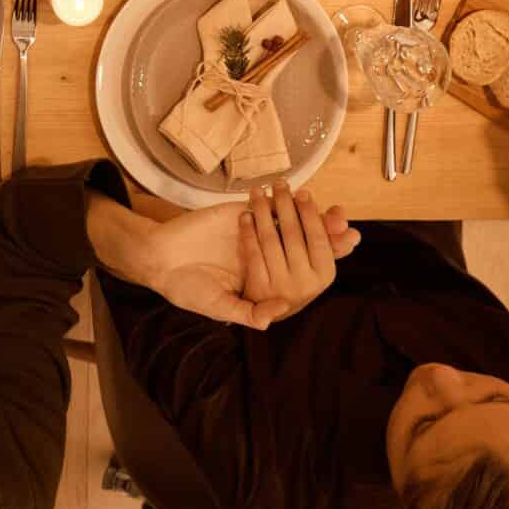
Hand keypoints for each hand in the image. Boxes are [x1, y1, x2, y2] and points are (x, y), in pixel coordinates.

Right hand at [135, 183, 355, 328]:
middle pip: (303, 243)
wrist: (159, 258)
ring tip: (336, 213)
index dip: (324, 258)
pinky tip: (298, 194)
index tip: (347, 248)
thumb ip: (247, 311)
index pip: (301, 270)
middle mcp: (266, 256)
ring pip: (289, 221)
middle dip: (328, 235)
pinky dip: (280, 200)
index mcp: (265, 280)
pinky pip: (265, 206)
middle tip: (349, 230)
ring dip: (312, 215)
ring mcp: (255, 233)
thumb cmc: (188, 289)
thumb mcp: (218, 306)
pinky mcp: (240, 215)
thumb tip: (278, 313)